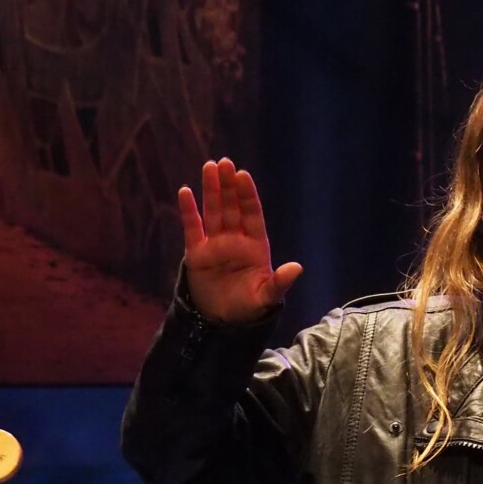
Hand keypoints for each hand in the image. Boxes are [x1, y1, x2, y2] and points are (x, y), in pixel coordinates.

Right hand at [179, 158, 301, 322]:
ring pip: (213, 212)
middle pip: (231, 207)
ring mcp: (215, 244)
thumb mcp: (267, 295)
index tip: (243, 175)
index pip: (252, 214)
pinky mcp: (197, 253)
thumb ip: (280, 281)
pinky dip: (189, 211)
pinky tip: (186, 191)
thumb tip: (297, 268)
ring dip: (211, 191)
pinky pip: (192, 228)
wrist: (225, 321)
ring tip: (209, 167)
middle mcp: (235, 240)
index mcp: (256, 246)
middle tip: (224, 162)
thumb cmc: (250, 307)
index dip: (247, 195)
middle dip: (228, 186)